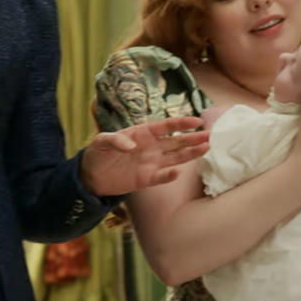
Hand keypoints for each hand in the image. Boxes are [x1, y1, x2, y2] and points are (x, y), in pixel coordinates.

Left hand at [79, 117, 208, 197]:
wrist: (90, 176)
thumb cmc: (97, 153)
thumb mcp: (102, 141)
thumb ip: (116, 140)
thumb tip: (131, 145)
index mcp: (144, 133)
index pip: (168, 126)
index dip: (183, 123)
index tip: (197, 121)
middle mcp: (152, 147)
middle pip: (177, 141)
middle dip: (193, 138)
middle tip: (210, 135)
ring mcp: (151, 163)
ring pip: (175, 157)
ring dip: (190, 154)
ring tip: (206, 149)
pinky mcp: (146, 179)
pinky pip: (161, 177)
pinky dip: (169, 176)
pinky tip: (178, 173)